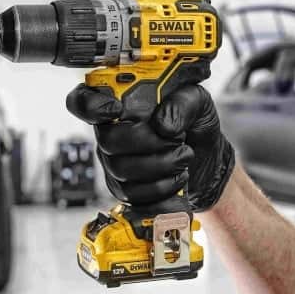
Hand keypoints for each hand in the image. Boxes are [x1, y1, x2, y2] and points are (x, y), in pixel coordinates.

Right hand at [66, 83, 234, 211]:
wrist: (210, 161)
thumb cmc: (196, 125)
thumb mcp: (198, 102)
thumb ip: (182, 103)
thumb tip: (163, 124)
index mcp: (121, 100)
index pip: (84, 99)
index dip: (92, 105)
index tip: (116, 109)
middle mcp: (110, 130)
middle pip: (107, 139)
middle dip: (147, 142)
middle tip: (175, 139)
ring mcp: (113, 161)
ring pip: (120, 169)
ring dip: (160, 165)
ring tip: (183, 157)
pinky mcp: (124, 188)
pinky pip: (131, 194)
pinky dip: (161, 187)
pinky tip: (177, 177)